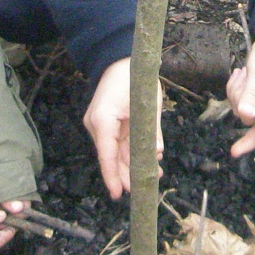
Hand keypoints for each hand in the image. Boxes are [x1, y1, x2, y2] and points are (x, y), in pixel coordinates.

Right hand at [83, 58, 162, 200]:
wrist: (120, 61)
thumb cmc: (134, 79)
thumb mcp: (148, 105)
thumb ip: (151, 131)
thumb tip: (156, 153)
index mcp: (103, 120)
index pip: (107, 155)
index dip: (113, 176)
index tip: (118, 194)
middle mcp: (97, 125)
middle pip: (111, 157)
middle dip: (126, 174)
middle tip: (143, 188)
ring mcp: (100, 124)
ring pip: (116, 151)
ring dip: (132, 164)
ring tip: (153, 175)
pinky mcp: (106, 123)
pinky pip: (118, 143)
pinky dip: (131, 152)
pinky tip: (148, 160)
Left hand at [227, 25, 254, 157]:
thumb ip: (254, 94)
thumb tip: (245, 116)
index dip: (249, 141)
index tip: (233, 152)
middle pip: (247, 116)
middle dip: (241, 96)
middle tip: (246, 76)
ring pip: (240, 106)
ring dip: (238, 88)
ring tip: (246, 72)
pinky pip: (238, 98)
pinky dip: (237, 85)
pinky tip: (243, 72)